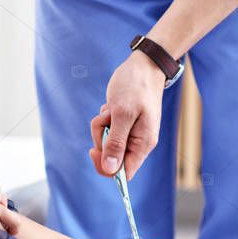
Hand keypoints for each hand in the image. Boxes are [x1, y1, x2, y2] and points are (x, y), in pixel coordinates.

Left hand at [89, 50, 165, 181]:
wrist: (142, 65)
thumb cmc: (135, 87)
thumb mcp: (122, 114)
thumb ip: (116, 142)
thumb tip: (109, 169)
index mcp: (143, 144)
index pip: (124, 173)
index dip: (107, 167)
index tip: (94, 150)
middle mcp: (137, 142)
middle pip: (110, 156)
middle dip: (102, 137)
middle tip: (106, 118)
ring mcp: (129, 133)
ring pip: (105, 141)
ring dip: (101, 125)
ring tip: (111, 108)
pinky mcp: (121, 124)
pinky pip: (105, 129)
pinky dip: (103, 118)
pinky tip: (111, 105)